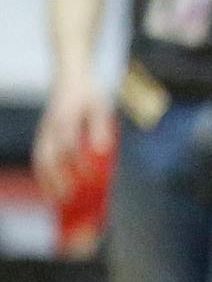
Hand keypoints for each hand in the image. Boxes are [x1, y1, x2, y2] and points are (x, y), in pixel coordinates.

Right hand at [33, 75, 114, 205]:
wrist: (70, 79)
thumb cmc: (89, 95)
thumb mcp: (101, 107)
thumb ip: (100, 128)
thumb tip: (102, 150)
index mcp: (65, 119)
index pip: (70, 146)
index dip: (79, 163)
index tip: (91, 180)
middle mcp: (50, 128)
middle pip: (49, 158)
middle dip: (56, 179)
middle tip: (67, 199)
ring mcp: (44, 133)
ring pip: (40, 160)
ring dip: (46, 181)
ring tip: (55, 201)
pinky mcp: (43, 137)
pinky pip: (40, 158)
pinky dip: (43, 175)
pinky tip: (50, 189)